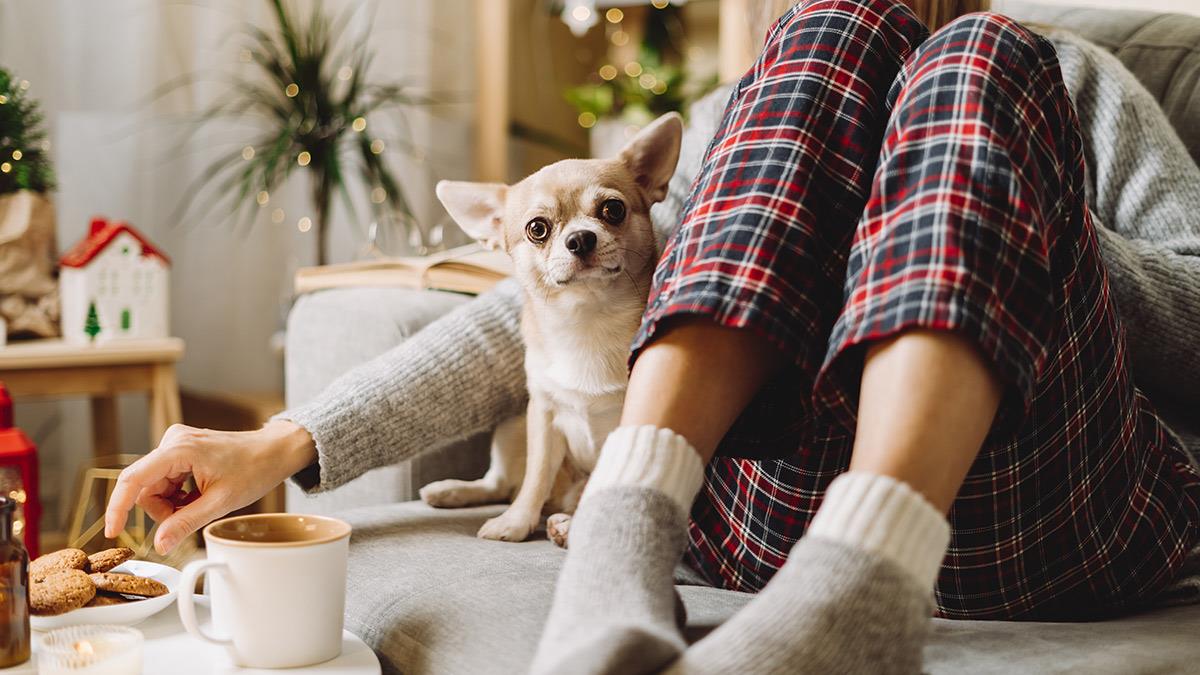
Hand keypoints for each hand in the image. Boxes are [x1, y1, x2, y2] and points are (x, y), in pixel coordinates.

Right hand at [104, 420, 316, 553]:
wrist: (273, 451)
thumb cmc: (254, 470)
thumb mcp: (220, 503)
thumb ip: (186, 524)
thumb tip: (159, 545)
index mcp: (178, 449)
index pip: (132, 479)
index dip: (117, 508)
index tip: (113, 531)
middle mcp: (172, 441)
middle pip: (144, 488)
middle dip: (163, 510)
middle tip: (192, 515)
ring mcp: (175, 443)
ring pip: (154, 487)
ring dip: (172, 504)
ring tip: (201, 502)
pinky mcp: (180, 449)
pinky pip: (165, 480)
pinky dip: (178, 495)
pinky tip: (200, 494)